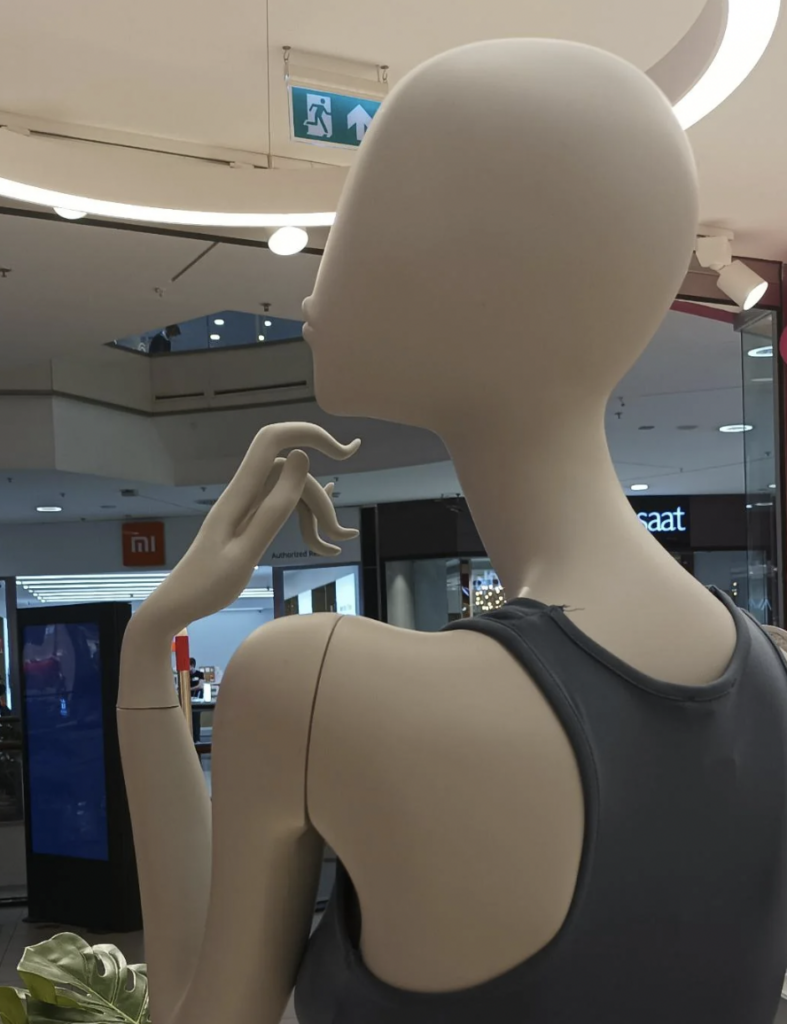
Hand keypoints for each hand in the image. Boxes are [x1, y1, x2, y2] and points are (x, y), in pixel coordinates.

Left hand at [133, 423, 359, 637]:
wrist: (177, 604)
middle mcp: (243, 492)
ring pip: (291, 492)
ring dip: (316, 514)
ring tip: (332, 548)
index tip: (342, 452)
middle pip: (293, 474)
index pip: (272, 439)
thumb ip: (274, 507)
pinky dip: (304, 520)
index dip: (308, 433)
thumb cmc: (207, 585)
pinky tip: (321, 540)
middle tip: (342, 538)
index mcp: (239, 494)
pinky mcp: (247, 519)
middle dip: (323, 500)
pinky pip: (282, 506)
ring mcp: (245, 505)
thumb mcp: (246, 552)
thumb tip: (301, 457)